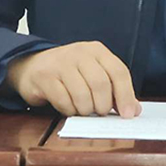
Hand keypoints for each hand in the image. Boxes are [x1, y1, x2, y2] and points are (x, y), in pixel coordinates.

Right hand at [5, 41, 141, 117]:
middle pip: (101, 84)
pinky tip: (67, 107)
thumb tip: (133, 110)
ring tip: (82, 109)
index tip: (128, 115)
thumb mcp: (93, 74)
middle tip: (99, 113)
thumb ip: (114, 90)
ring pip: (82, 95)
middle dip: (103, 106)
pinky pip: (63, 101)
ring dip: (85, 110)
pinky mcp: (45, 76)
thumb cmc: (68, 73)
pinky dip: (68, 110)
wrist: (32, 66)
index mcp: (97, 50)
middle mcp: (80, 52)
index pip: (118, 71)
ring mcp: (61, 63)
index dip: (126, 95)